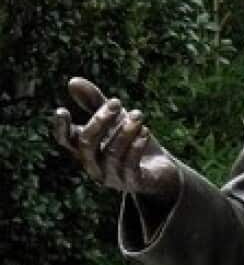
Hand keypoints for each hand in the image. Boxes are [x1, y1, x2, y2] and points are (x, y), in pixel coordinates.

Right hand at [51, 77, 177, 202]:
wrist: (161, 170)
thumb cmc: (132, 142)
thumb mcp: (116, 119)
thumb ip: (95, 102)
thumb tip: (72, 81)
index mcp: (85, 150)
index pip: (66, 141)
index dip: (61, 128)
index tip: (61, 110)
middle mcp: (94, 165)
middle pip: (87, 144)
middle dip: (100, 120)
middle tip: (117, 102)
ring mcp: (112, 177)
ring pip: (111, 153)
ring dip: (125, 131)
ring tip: (138, 114)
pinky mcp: (133, 183)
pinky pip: (130, 165)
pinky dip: (136, 146)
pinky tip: (145, 132)